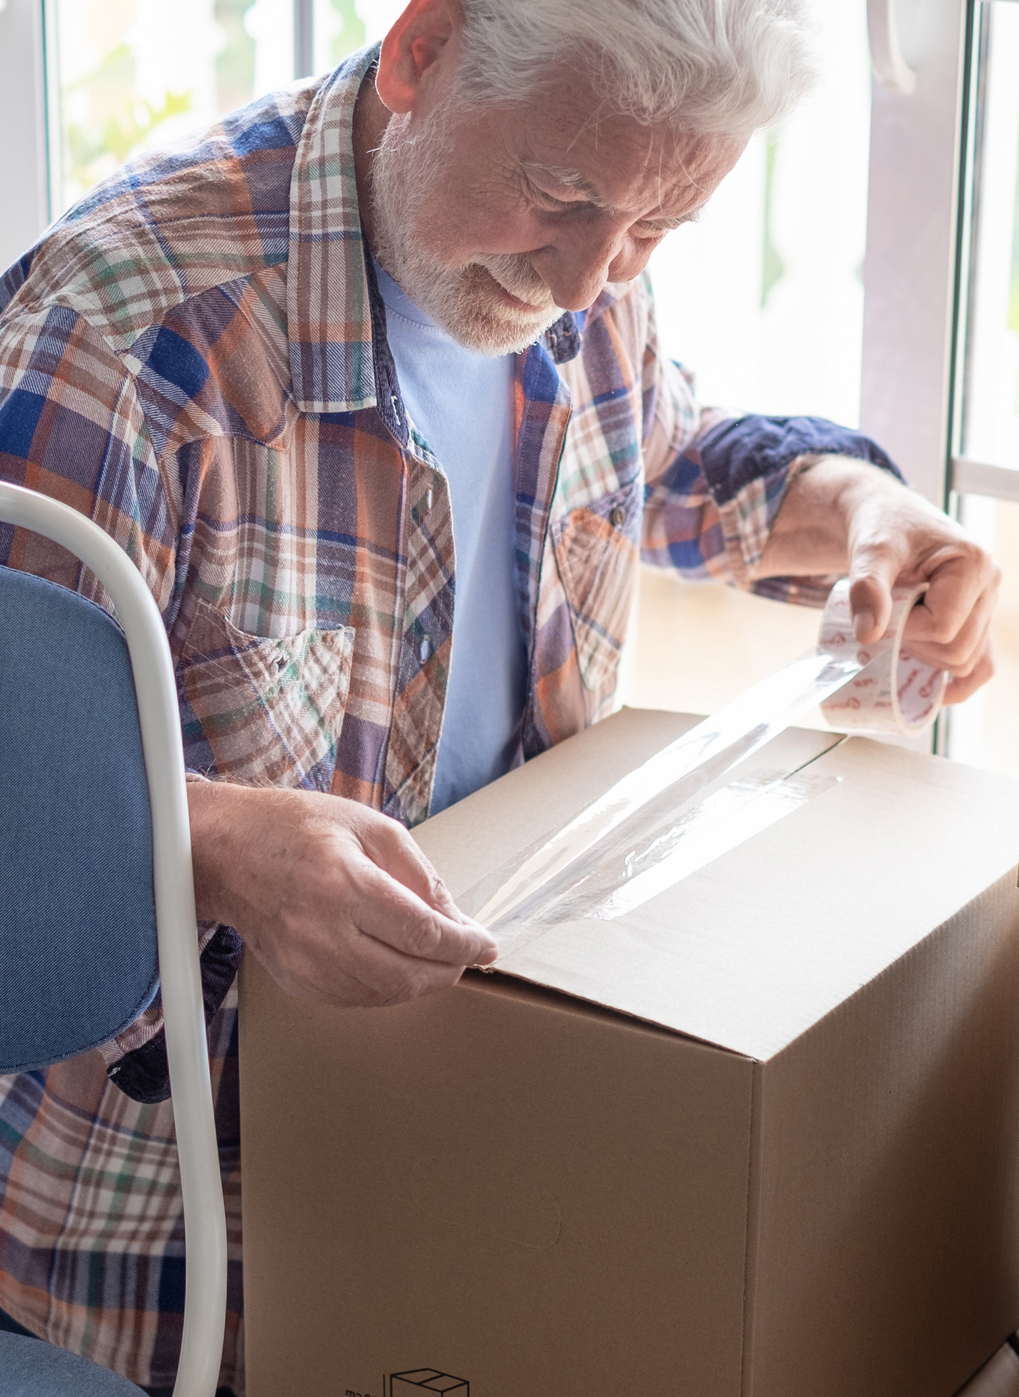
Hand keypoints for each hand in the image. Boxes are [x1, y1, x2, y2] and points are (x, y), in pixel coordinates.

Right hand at [187, 781, 497, 1006]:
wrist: (225, 851)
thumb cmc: (294, 827)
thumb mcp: (368, 825)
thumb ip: (417, 871)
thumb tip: (454, 917)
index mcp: (344, 884)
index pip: (422, 932)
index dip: (464, 944)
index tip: (487, 943)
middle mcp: (322, 931)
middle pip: (407, 974)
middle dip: (450, 968)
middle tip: (468, 954)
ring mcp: (304, 962)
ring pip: (384, 994)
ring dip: (421, 982)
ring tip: (438, 959)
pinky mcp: (294, 980)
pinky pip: (355, 998)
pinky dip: (387, 988)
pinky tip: (398, 966)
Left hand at [843, 469, 998, 702]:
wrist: (885, 518)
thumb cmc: (881, 527)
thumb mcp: (869, 550)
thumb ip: (867, 588)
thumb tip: (867, 635)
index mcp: (973, 563)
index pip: (942, 627)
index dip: (903, 632)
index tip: (879, 614)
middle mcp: (991, 584)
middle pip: (956, 650)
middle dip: (913, 646)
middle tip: (886, 620)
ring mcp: (987, 605)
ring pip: (964, 662)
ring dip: (925, 657)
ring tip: (900, 628)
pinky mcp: (977, 619)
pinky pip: (981, 666)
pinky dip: (958, 682)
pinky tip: (932, 689)